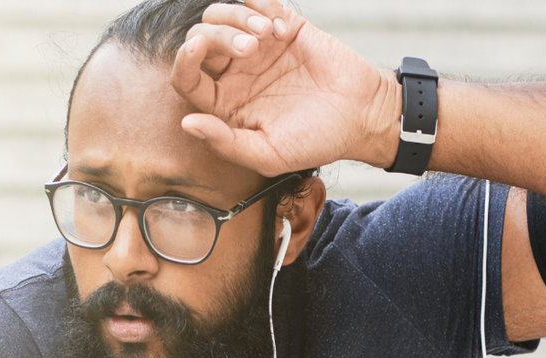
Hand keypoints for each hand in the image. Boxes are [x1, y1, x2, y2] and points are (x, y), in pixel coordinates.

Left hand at [169, 0, 398, 174]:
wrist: (361, 115)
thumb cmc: (315, 141)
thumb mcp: (268, 155)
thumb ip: (226, 143)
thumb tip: (187, 123)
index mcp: (223, 105)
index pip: (187, 79)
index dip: (184, 60)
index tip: (197, 46)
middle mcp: (234, 73)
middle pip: (201, 39)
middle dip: (218, 36)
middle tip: (250, 48)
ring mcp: (257, 47)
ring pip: (222, 15)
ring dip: (238, 17)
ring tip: (266, 33)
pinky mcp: (282, 25)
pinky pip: (258, 1)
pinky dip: (263, 5)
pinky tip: (282, 29)